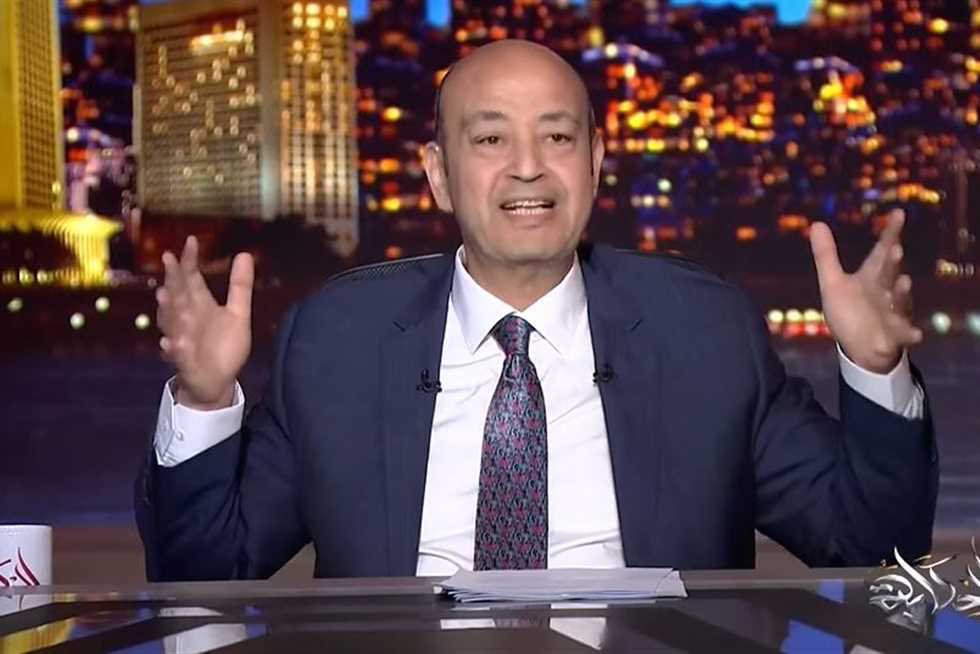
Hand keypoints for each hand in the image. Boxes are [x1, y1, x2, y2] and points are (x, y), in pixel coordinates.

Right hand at [156, 236, 253, 408]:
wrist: (217, 381)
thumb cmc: (224, 345)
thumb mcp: (238, 314)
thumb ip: (240, 286)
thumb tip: (244, 254)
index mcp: (200, 304)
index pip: (192, 278)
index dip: (190, 261)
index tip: (191, 240)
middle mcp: (187, 317)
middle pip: (178, 294)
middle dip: (173, 278)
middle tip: (169, 258)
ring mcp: (182, 338)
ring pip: (171, 322)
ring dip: (167, 310)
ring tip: (165, 295)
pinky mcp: (185, 361)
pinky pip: (177, 354)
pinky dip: (174, 348)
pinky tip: (171, 344)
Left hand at [809, 209, 923, 373]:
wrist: (860, 347)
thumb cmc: (850, 311)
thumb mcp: (833, 283)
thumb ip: (826, 256)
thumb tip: (817, 223)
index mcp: (871, 277)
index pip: (881, 251)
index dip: (890, 233)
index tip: (899, 213)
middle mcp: (885, 291)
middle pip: (889, 274)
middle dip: (892, 264)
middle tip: (895, 250)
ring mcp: (893, 312)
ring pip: (900, 301)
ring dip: (901, 293)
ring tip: (904, 282)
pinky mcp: (896, 335)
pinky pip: (904, 334)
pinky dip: (909, 333)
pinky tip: (915, 334)